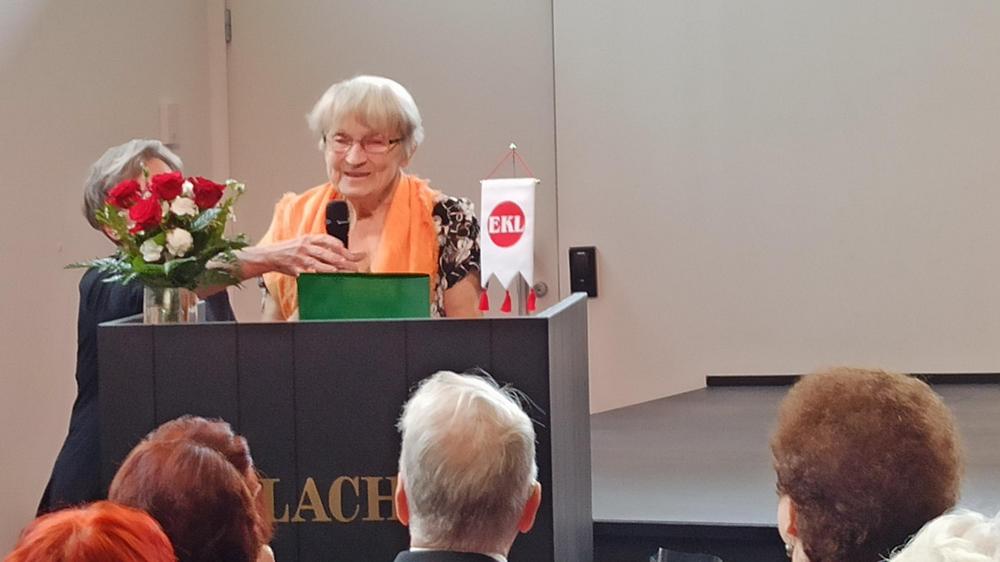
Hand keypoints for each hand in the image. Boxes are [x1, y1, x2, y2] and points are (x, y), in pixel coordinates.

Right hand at [237, 234, 364, 278]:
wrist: (269, 256)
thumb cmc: (289, 251)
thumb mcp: (304, 243)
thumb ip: (319, 247)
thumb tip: (339, 253)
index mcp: (309, 238)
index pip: (329, 240)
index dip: (342, 246)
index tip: (353, 253)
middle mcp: (306, 246)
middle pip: (328, 252)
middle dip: (344, 259)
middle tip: (355, 265)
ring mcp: (300, 257)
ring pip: (320, 263)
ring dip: (334, 268)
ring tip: (345, 272)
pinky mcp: (295, 268)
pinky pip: (309, 273)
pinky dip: (318, 275)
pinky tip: (327, 278)